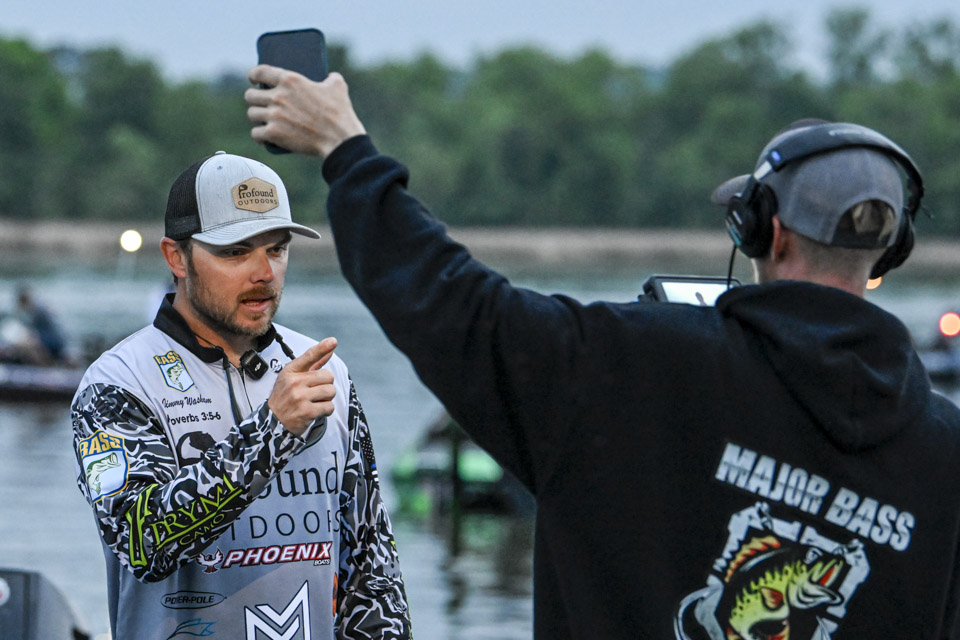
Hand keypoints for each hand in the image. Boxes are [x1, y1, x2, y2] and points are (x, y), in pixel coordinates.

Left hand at [245, 66, 365, 157]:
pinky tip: (263, 137)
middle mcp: (278, 96)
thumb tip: (331, 77)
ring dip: (257, 117)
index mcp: (290, 80)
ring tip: (263, 120)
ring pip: (252, 114)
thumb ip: (331, 78)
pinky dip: (259, 136)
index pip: (260, 72)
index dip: (253, 75)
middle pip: (251, 95)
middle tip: (261, 103)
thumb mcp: (338, 87)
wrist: (339, 140)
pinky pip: (255, 133)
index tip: (253, 79)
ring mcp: (274, 115)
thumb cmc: (340, 114)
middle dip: (254, 99)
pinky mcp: (274, 134)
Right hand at [268, 337, 337, 435]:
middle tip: (314, 392)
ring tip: (314, 402)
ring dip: (327, 398)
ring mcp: (300, 397)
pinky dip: (326, 410)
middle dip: (326, 385)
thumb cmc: (286, 396)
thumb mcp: (293, 377)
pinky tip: (315, 411)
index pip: (309, 356)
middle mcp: (294, 382)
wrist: (273, 422)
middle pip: (328, 376)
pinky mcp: (306, 412)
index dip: (322, 348)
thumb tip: (330, 348)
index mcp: (291, 371)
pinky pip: (329, 406)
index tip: (333, 341)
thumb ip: (313, 363)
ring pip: (331, 391)